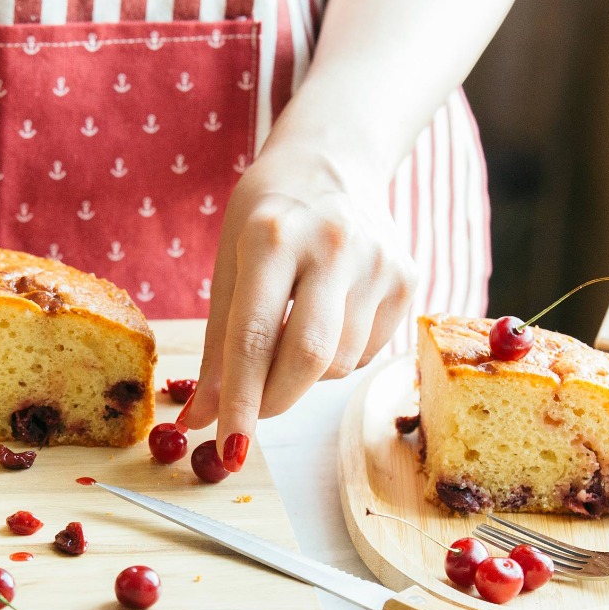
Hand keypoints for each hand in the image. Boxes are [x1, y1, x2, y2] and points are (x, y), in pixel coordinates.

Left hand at [179, 153, 415, 453]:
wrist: (334, 161)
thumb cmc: (267, 218)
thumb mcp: (228, 264)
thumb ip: (216, 347)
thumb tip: (200, 421)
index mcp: (272, 236)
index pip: (254, 336)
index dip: (240, 401)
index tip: (228, 448)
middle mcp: (332, 245)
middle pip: (308, 357)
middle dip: (274, 402)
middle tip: (252, 417)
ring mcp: (378, 262)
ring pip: (338, 363)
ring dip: (304, 377)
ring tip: (291, 334)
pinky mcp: (409, 278)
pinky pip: (366, 353)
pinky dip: (337, 359)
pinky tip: (327, 319)